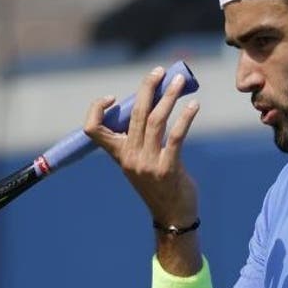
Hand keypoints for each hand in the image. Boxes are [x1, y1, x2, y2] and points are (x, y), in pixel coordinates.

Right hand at [84, 66, 201, 227]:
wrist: (173, 216)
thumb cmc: (160, 184)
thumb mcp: (141, 163)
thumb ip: (141, 140)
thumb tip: (153, 104)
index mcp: (118, 155)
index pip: (92, 129)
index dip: (97, 109)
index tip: (114, 97)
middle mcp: (129, 158)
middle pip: (134, 113)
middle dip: (147, 87)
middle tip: (159, 71)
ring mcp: (147, 164)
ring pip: (155, 120)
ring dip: (168, 96)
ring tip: (180, 82)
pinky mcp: (167, 169)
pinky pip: (176, 136)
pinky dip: (185, 117)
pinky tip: (194, 105)